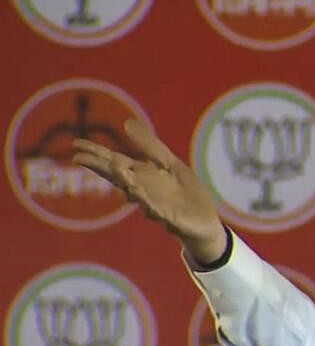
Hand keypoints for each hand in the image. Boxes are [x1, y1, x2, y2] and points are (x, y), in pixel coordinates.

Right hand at [73, 119, 226, 262]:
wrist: (206, 222)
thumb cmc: (186, 194)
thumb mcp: (169, 164)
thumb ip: (149, 146)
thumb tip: (126, 122)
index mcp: (142, 176)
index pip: (115, 163)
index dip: (96, 154)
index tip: (76, 145)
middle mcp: (143, 190)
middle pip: (118, 177)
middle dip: (101, 167)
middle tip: (79, 158)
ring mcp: (154, 204)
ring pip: (136, 193)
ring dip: (125, 180)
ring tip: (115, 166)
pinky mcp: (170, 218)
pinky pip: (157, 210)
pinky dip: (148, 203)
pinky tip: (139, 193)